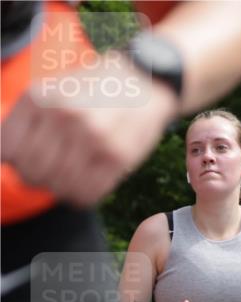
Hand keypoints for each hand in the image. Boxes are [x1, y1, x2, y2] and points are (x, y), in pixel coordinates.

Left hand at [1, 56, 177, 207]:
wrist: (144, 83)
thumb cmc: (94, 92)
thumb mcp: (53, 91)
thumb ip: (29, 119)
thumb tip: (10, 160)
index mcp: (41, 98)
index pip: (8, 152)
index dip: (16, 162)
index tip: (28, 161)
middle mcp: (64, 116)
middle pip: (32, 172)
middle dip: (39, 179)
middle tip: (51, 173)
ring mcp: (93, 137)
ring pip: (59, 187)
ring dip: (63, 189)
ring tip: (71, 179)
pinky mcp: (118, 156)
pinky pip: (87, 193)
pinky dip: (83, 197)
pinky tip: (87, 186)